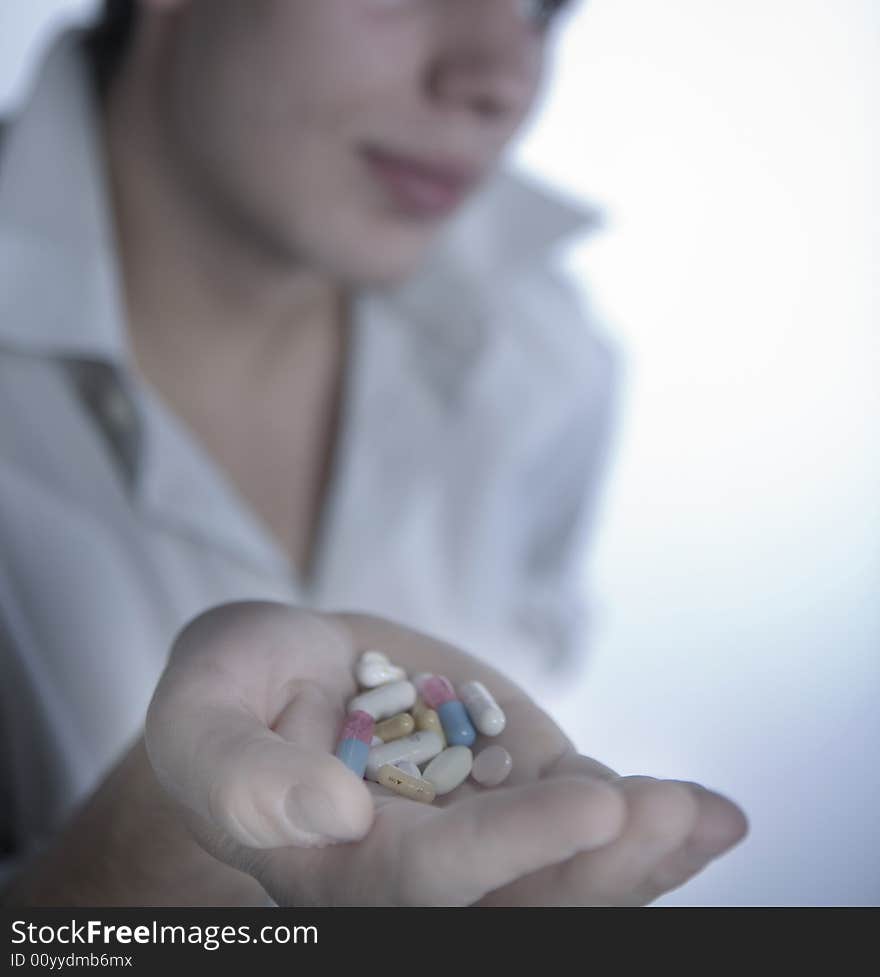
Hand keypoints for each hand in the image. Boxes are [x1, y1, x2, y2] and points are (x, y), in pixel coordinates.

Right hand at [146, 601, 747, 905]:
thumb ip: (236, 773)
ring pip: (568, 872)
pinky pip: (585, 817)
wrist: (286, 671)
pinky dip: (647, 821)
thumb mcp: (202, 714)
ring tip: (705, 817)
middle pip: (522, 899)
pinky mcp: (514, 786)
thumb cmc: (232, 693)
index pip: (433, 878)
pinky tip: (709, 815)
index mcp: (341, 875)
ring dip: (643, 852)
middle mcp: (421, 870)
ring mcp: (478, 828)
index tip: (592, 806)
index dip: (511, 848)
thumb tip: (331, 815)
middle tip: (674, 813)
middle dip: (604, 869)